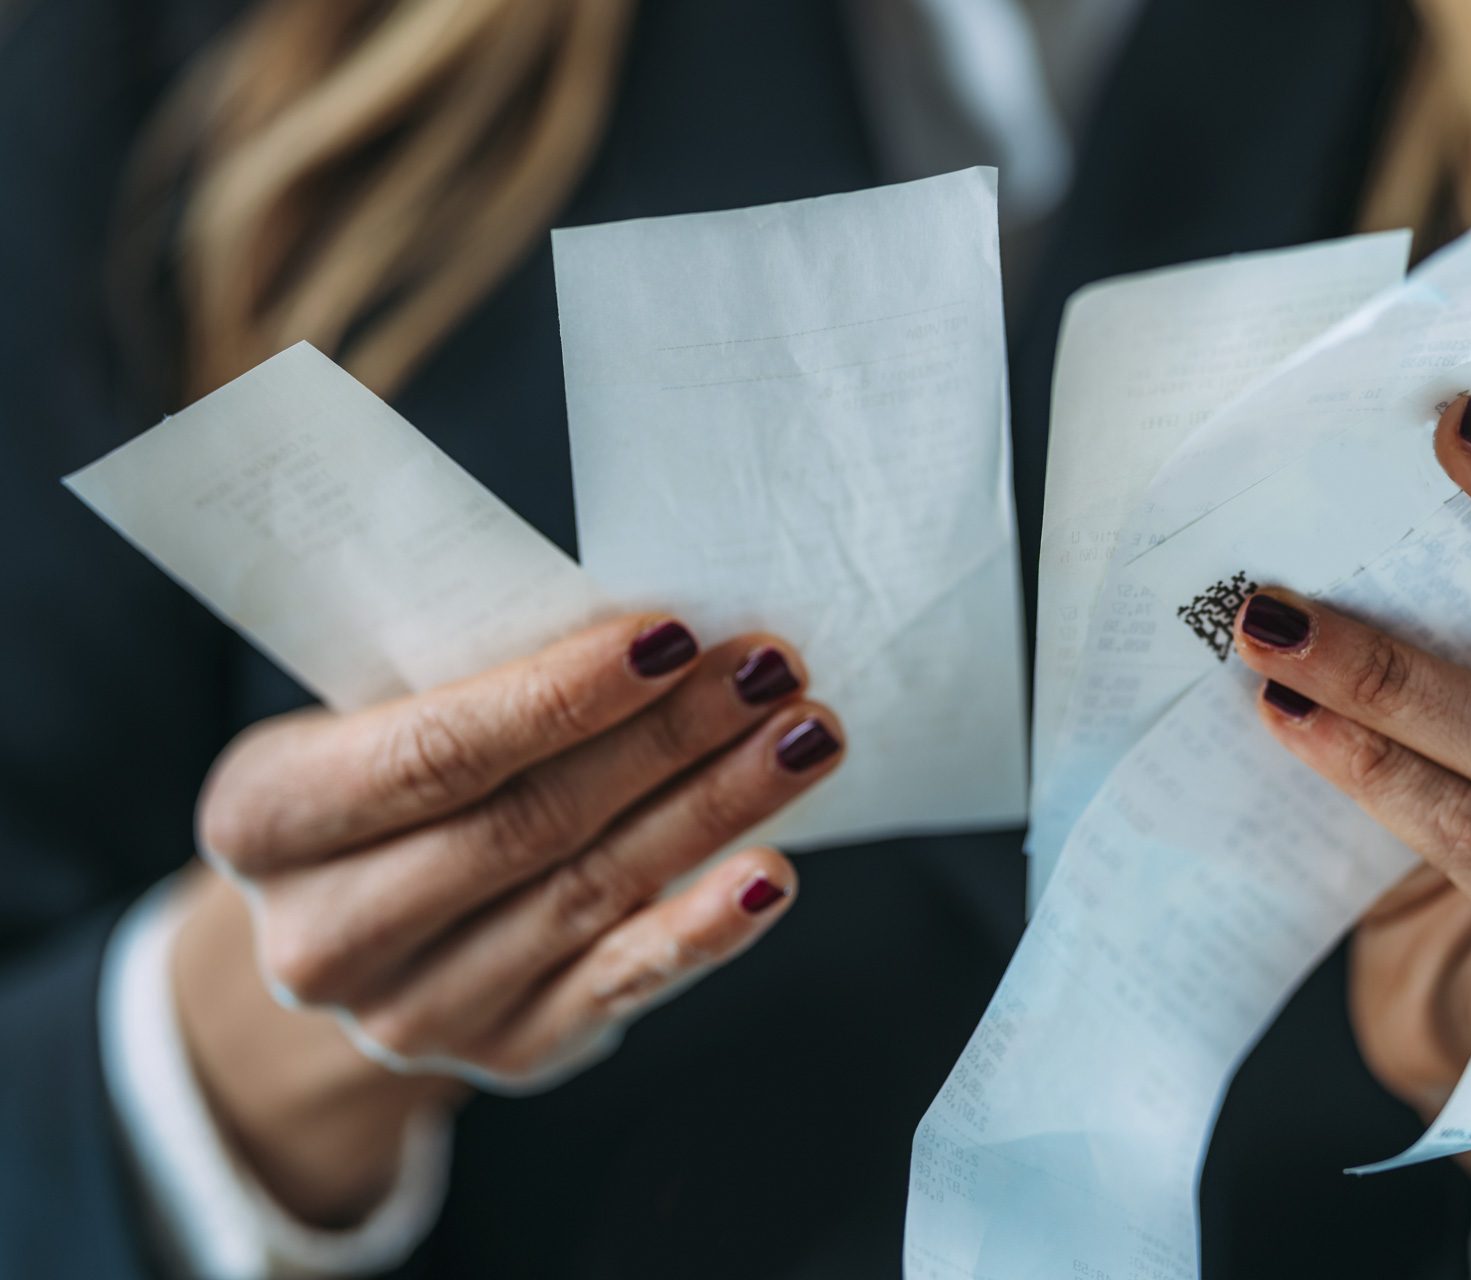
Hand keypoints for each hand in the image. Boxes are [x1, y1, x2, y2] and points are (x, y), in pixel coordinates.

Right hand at [177, 614, 841, 1222]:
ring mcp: (413, 1011)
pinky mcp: (506, 1051)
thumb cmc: (392, 782)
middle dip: (667, 738)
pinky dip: (703, 928)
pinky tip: (770, 873)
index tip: (673, 634)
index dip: (559, 696)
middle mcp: (322, 935)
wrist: (360, 929)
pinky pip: (620, 984)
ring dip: (713, 809)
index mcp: (263, 818)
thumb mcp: (381, 716)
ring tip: (801, 738)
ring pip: (589, 893)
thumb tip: (662, 634)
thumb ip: (480, 682)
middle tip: (771, 670)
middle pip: (527, 823)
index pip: (432, 752)